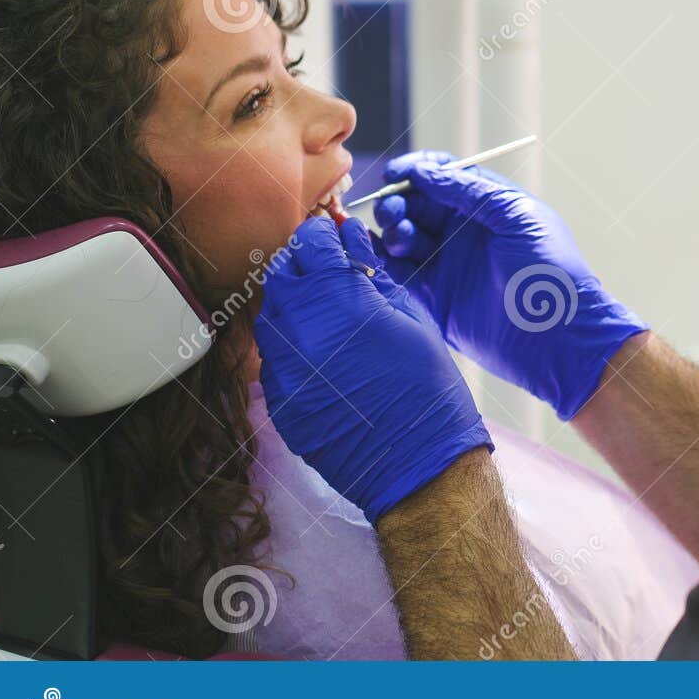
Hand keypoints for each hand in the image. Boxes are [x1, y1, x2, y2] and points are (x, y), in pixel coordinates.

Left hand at [253, 215, 491, 523]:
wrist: (417, 464)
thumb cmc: (427, 387)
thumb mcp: (411, 316)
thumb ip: (373, 276)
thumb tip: (352, 245)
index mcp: (338, 299)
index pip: (310, 242)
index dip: (324, 234)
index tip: (335, 236)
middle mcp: (299, 329)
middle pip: (281, 273)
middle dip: (304, 264)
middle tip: (330, 270)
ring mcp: (282, 368)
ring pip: (271, 315)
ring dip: (293, 304)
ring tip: (327, 313)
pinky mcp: (278, 400)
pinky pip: (273, 357)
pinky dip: (292, 345)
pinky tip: (322, 353)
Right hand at [372, 151, 648, 419]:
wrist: (560, 337)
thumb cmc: (551, 271)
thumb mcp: (516, 217)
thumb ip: (469, 191)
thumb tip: (424, 171)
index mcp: (488, 206)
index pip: (444, 176)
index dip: (417, 170)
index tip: (395, 174)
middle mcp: (465, 232)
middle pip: (417, 204)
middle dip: (399, 202)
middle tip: (393, 210)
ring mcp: (449, 264)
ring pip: (404, 237)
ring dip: (392, 230)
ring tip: (401, 236)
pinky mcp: (436, 299)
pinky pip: (401, 273)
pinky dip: (384, 261)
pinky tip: (378, 254)